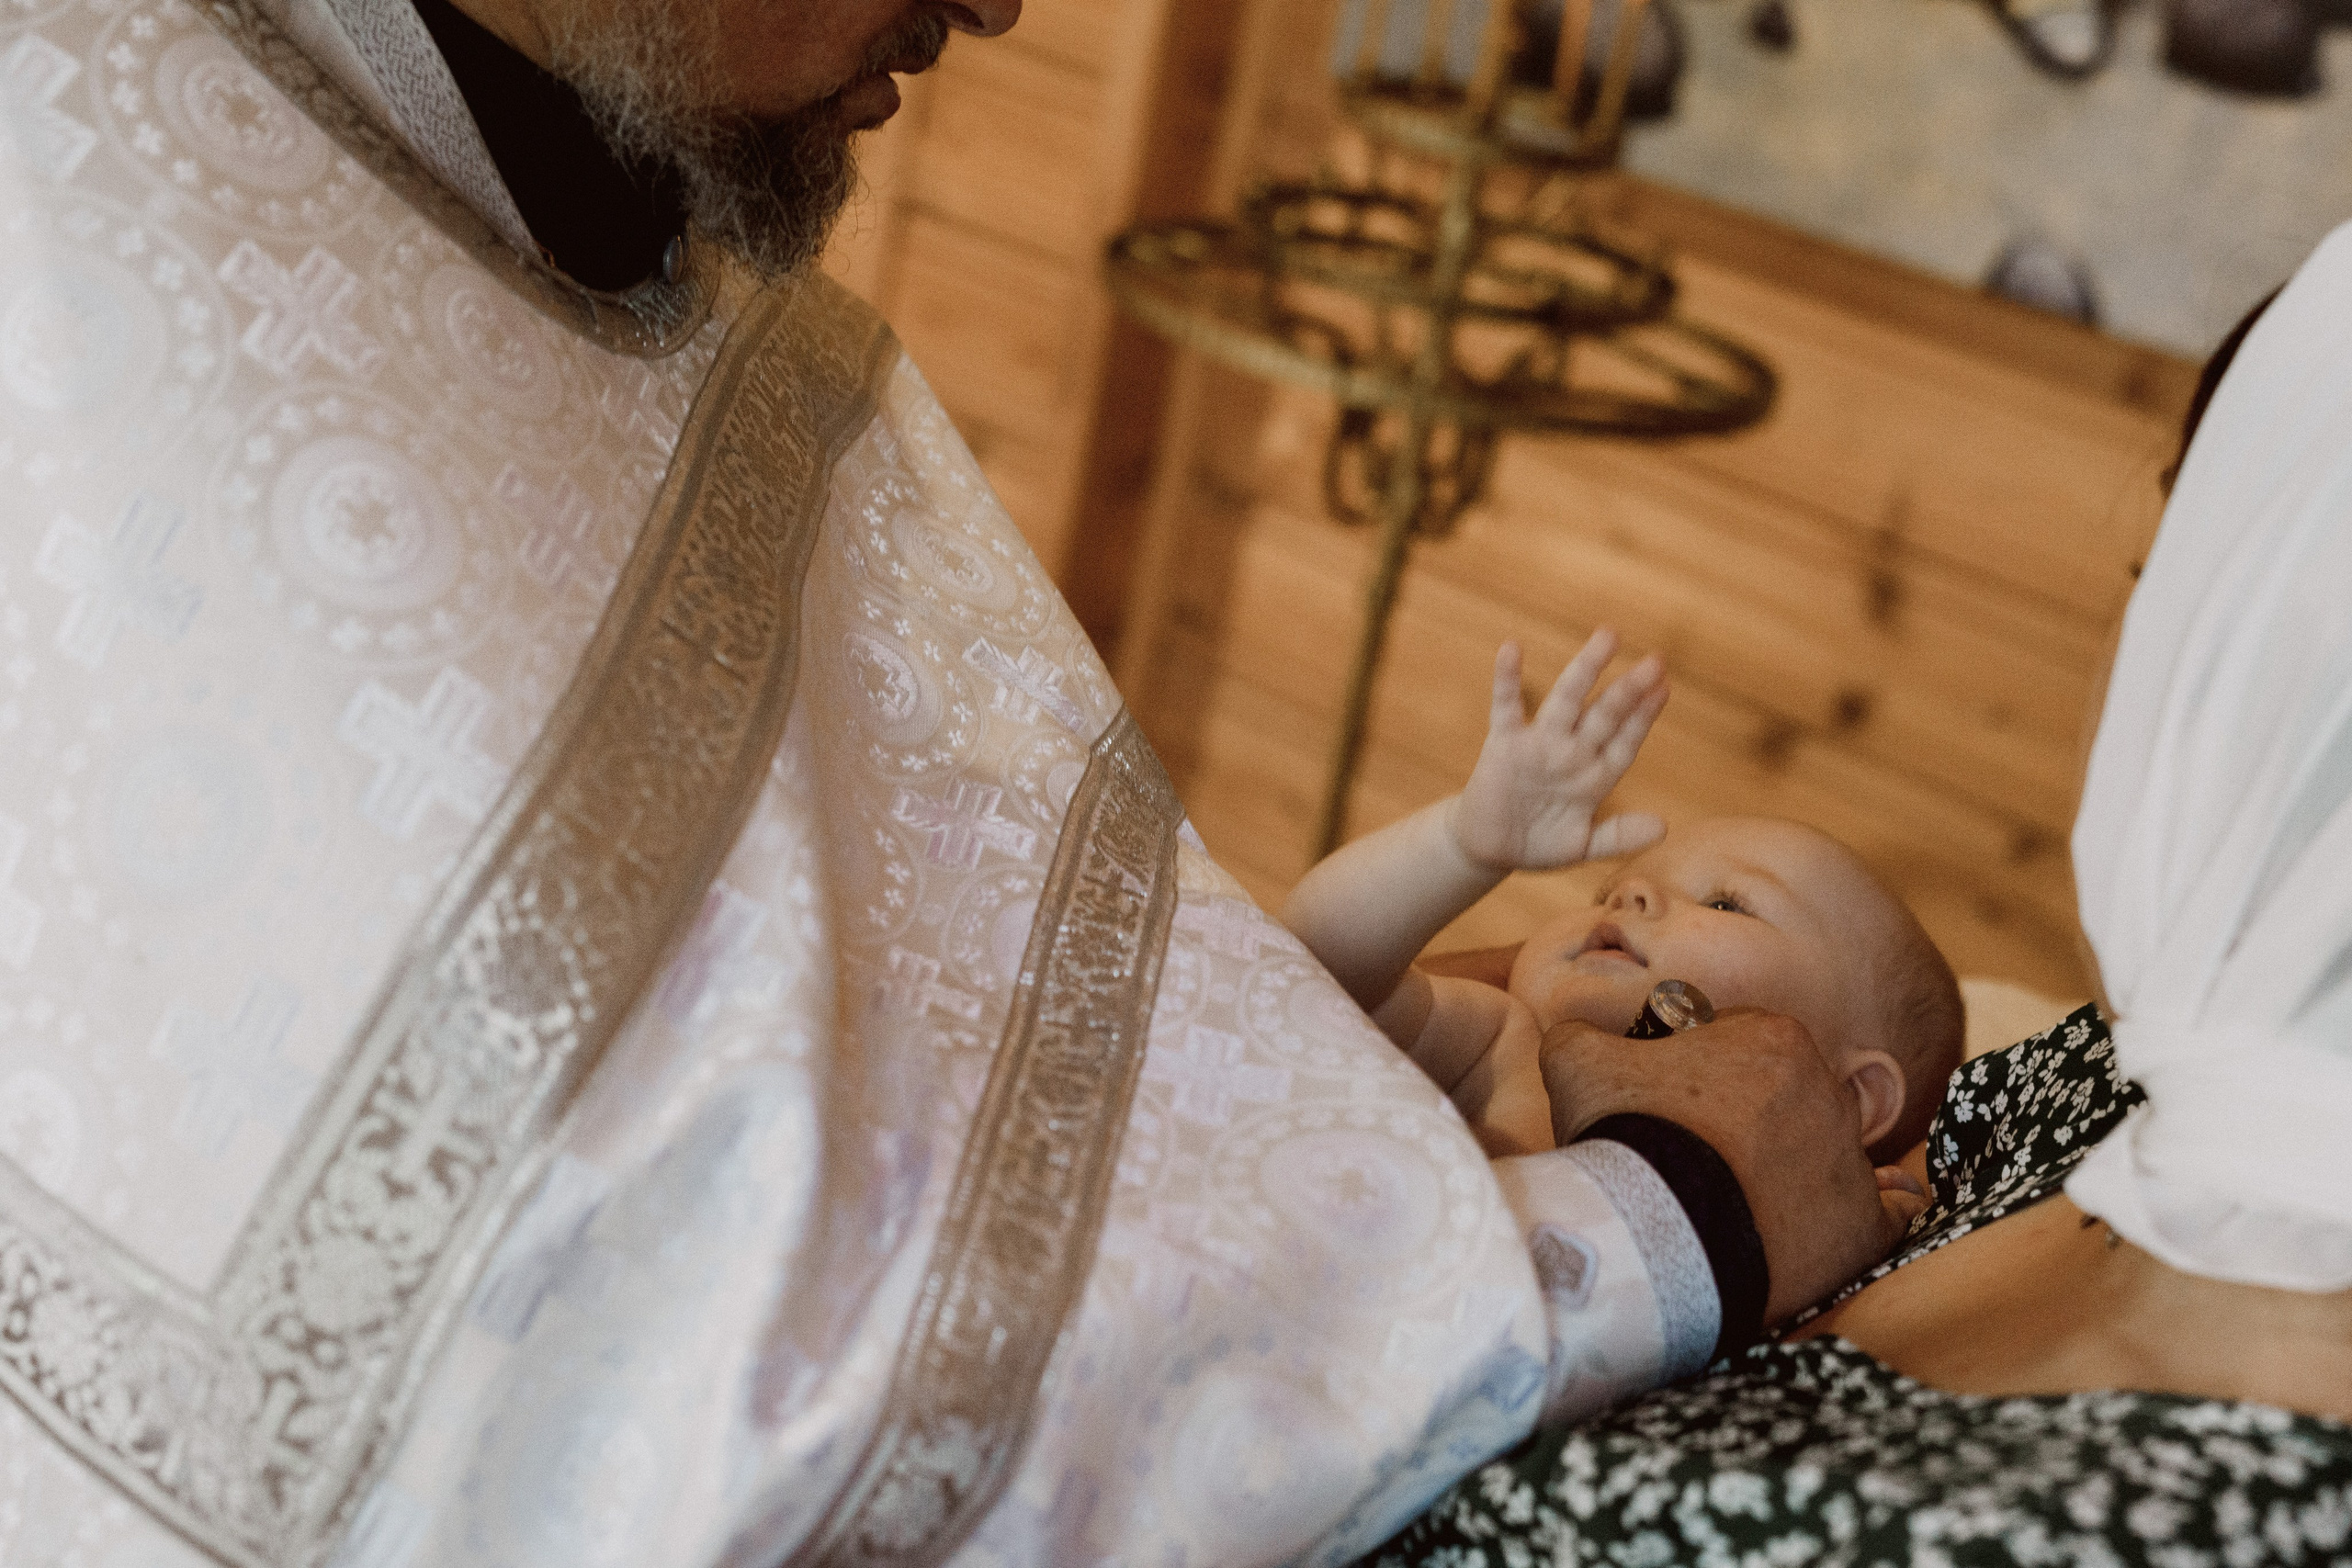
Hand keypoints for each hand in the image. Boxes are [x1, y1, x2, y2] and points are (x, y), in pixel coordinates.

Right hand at [1449, 632, 1667, 871]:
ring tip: (1608, 636)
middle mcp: (1571, 752)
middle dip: (1628, 690)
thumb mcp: (1581, 846)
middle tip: (1655, 661)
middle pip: (1604, 714)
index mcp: (1595, 775)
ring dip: (1586, 669)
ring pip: (1567, 700)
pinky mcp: (1504, 743)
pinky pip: (1506, 706)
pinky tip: (1512, 648)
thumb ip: (1618, 836)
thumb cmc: (1539, 844)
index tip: (1664, 689)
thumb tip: (1663, 828)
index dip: (1644, 717)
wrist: (1490, 848)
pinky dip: (1507, 679)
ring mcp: (1539, 744)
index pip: (1626, 740)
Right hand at [1539, 1008, 1925, 1324]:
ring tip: (1745, 1199)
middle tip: (1703, 1154)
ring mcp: (1852, 1160)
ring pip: (1830, 1151)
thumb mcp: (1576, 1063)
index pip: (1743, 1042)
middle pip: (1791, 1095)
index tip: (1675, 1104)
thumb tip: (1576, 1034)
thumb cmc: (1625, 1133)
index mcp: (1772, 1038)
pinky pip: (1889, 1213)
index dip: (1704, 1070)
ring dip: (1798, 1167)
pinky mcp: (1864, 1228)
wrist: (1658, 1228)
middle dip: (1754, 1117)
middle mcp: (1828, 1091)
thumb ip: (1580, 1035)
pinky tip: (1831, 1225)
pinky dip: (1868, 1215)